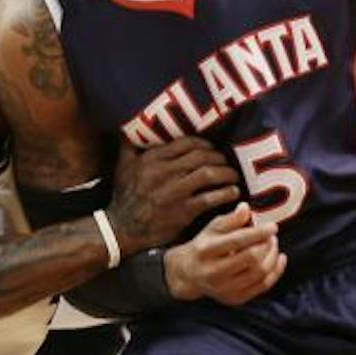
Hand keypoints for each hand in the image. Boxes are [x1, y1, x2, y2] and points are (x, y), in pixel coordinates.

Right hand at [106, 137, 242, 250]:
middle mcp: (164, 172)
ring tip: (233, 176)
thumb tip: (127, 124)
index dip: (205, 144)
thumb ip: (128, 144)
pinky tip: (233, 193)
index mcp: (152, 159)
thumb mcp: (122, 166)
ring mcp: (175, 192)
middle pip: (201, 156)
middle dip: (219, 157)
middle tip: (226, 162)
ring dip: (226, 173)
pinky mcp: (183, 212)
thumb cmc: (124, 197)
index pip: (186, 143)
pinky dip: (226, 193)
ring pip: (209, 174)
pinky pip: (211, 198)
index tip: (212, 149)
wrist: (122, 230)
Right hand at [165, 203, 287, 304]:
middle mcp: (214, 272)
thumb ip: (231, 219)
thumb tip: (246, 209)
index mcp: (206, 251)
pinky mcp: (235, 299)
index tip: (272, 227)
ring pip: (260, 273)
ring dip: (273, 256)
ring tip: (273, 245)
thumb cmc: (204, 247)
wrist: (189, 275)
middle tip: (271, 236)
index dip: (259, 233)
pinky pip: (263, 286)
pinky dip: (276, 271)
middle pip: (251, 258)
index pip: (238, 241)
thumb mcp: (212, 228)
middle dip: (266, 245)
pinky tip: (279, 258)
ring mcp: (225, 289)